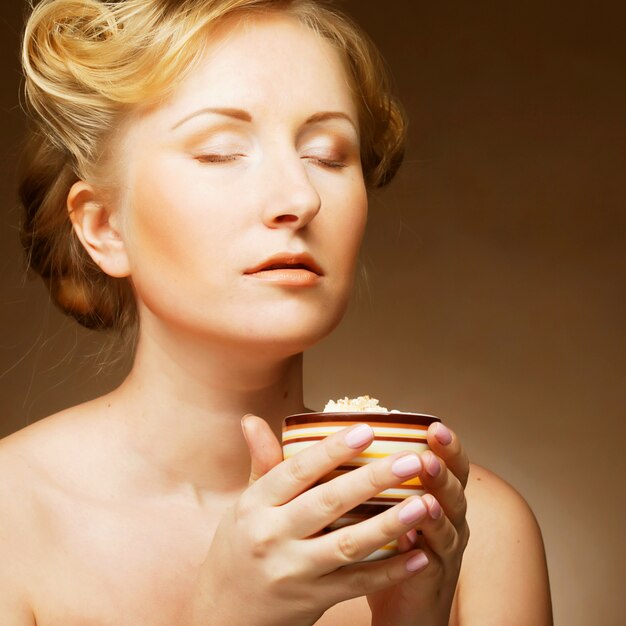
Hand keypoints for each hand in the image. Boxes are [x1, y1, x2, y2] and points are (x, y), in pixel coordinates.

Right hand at [186, 415, 447, 625]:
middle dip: (373, 479)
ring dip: (390, 524)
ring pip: (348, 544)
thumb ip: (260, 465)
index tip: (368, 430)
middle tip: (411, 461)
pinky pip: (356, 583)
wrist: (222, 615)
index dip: (333, 449)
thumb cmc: (238, 549)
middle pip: (328, 502)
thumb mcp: (243, 506)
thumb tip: (253, 421)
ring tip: (425, 504)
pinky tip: (419, 555)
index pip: (297, 470)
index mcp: (255, 505)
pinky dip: (389, 570)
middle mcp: (271, 536)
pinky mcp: (311, 601)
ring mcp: (292, 571)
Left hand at [366, 422, 469, 625]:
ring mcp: (447, 548)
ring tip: (427, 489)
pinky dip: (427, 543)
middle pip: (456, 488)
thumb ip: (382, 478)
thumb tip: (351, 438)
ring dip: (439, 502)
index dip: (447, 446)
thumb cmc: (392, 547)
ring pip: (450, 521)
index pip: (450, 464)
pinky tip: (414, 533)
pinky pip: (434, 558)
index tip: (434, 425)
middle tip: (430, 453)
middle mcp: (450, 518)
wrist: (405, 608)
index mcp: (439, 496)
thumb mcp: (390, 507)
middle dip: (444, 468)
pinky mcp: (435, 576)